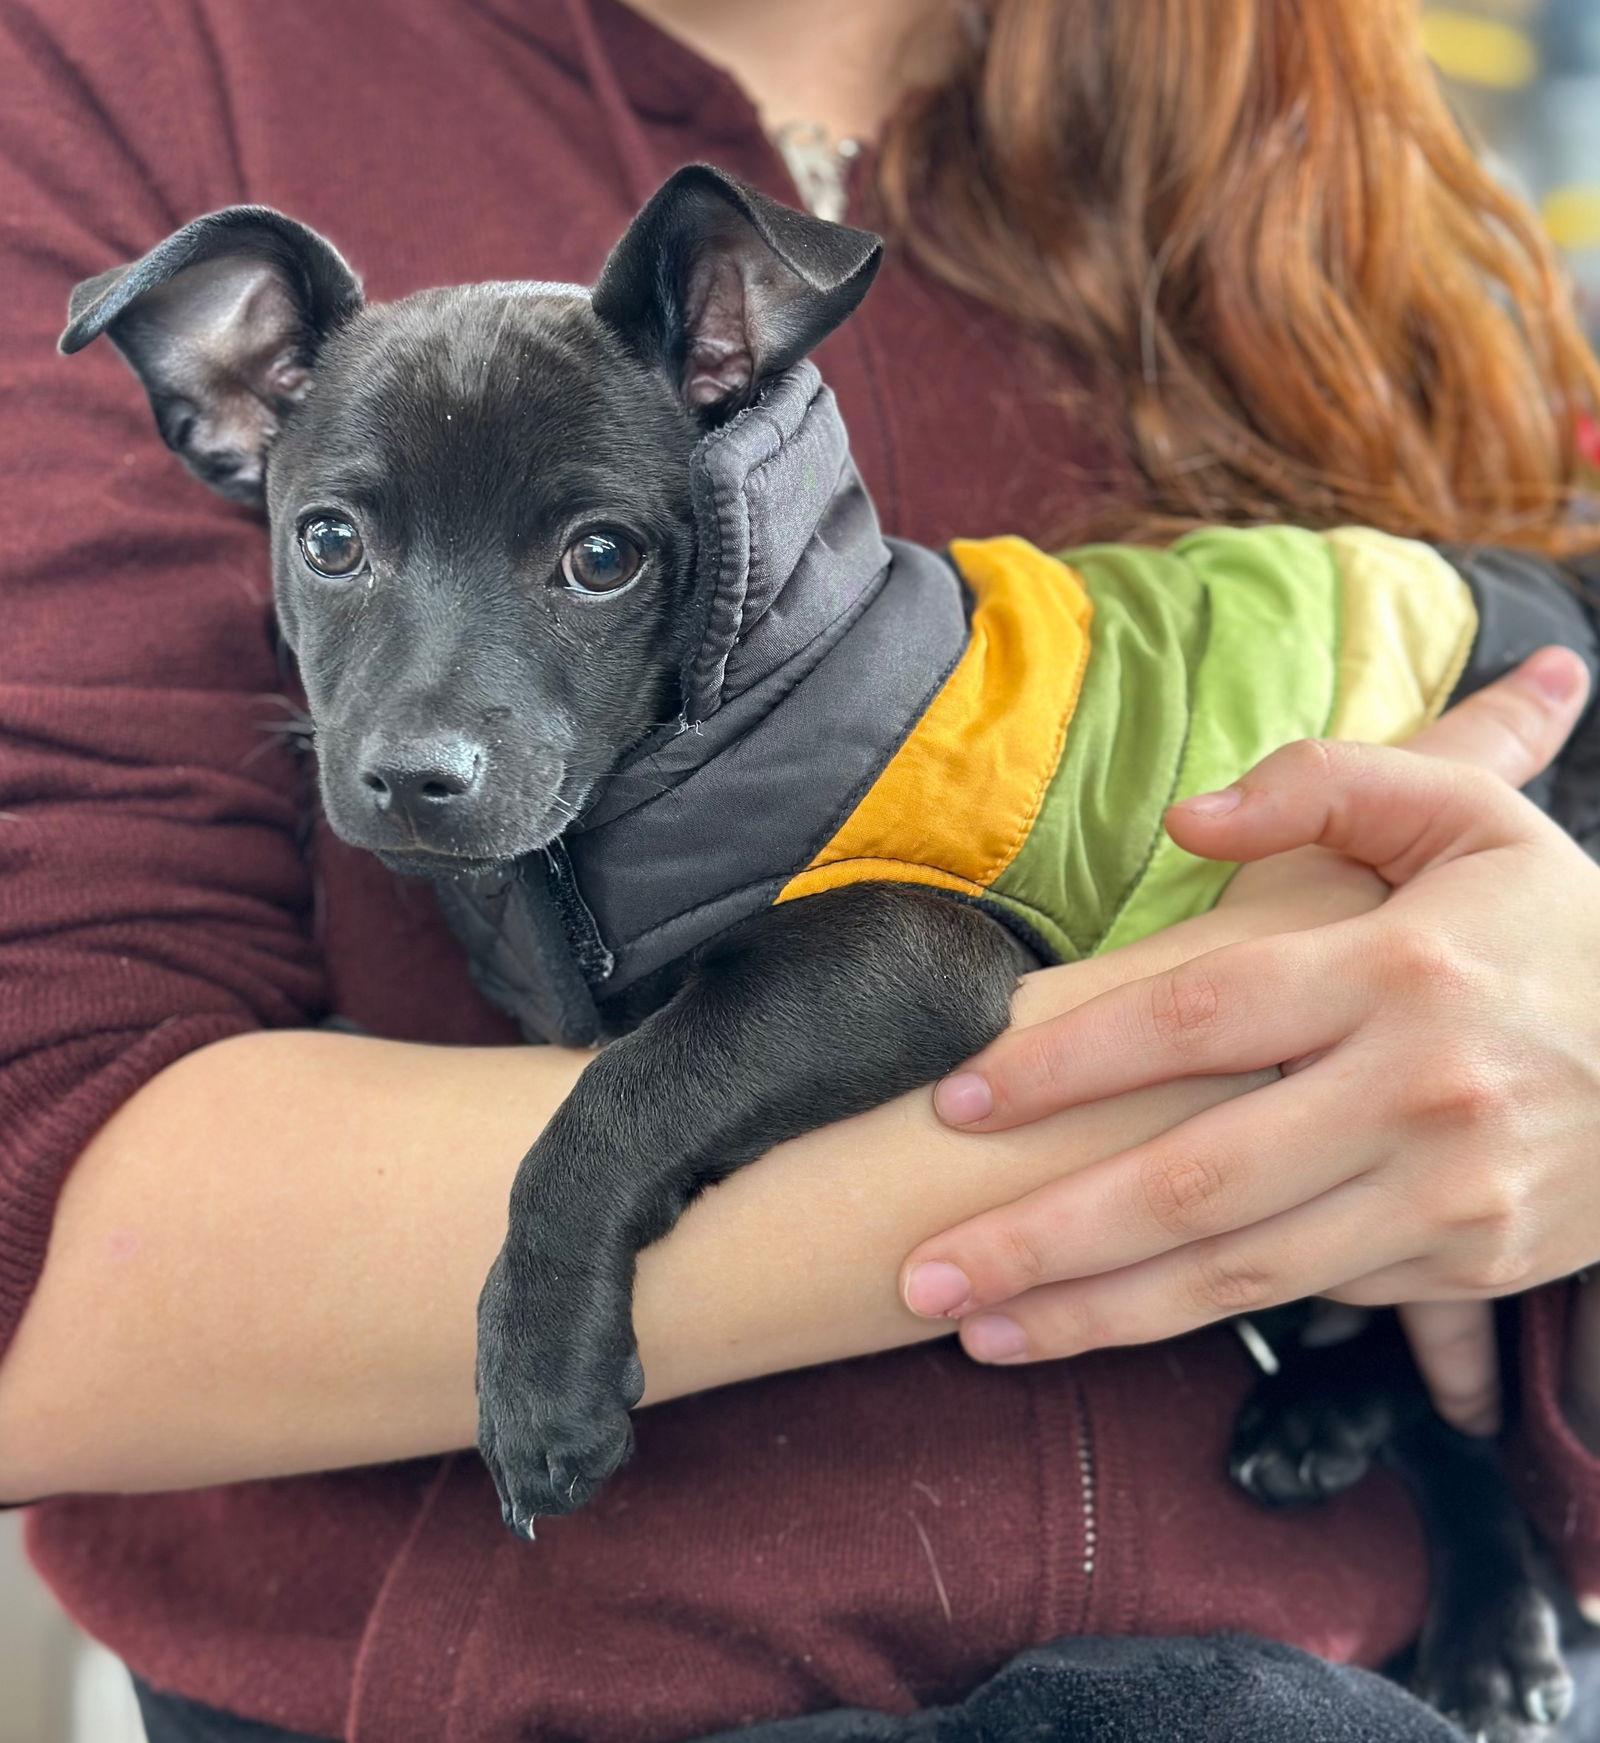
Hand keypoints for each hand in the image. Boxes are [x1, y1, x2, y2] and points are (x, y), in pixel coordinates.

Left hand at [901, 649, 1597, 1434]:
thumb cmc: (1552, 921)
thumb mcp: (1465, 813)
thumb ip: (1323, 784)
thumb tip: (1183, 821)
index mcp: (1398, 971)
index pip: (1193, 1018)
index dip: (1062, 1062)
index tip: (956, 1096)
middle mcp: (1415, 1094)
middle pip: (1192, 1179)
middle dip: (1043, 1235)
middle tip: (923, 1273)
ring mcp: (1444, 1195)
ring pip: (1238, 1273)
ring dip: (1097, 1312)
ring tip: (981, 1333)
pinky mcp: (1464, 1261)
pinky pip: (1310, 1297)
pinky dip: (1200, 1321)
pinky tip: (1107, 1328)